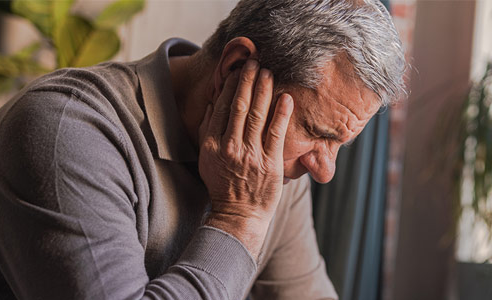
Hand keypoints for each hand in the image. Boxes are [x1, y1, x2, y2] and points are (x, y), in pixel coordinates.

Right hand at [198, 60, 293, 258]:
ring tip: (268, 72)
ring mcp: (250, 155)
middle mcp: (230, 147)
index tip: (237, 71)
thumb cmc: (223, 186)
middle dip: (247, 81)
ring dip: (263, 90)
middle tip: (254, 62)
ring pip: (256, 115)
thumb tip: (212, 105)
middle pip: (239, 106)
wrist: (238, 215)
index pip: (221, 108)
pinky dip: (281, 114)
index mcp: (212, 145)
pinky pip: (276, 133)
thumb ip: (207, 131)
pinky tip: (286, 97)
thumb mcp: (206, 159)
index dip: (230, 86)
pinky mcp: (270, 163)